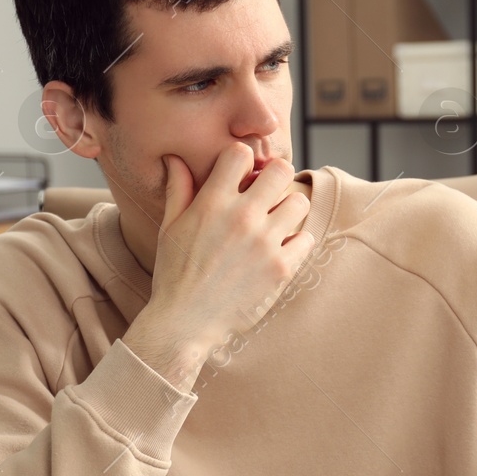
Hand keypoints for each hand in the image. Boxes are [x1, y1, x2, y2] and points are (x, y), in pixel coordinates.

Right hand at [144, 142, 312, 355]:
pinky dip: (296, 242)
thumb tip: (175, 158)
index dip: (242, 161)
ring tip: (274, 222)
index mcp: (213, 202)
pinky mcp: (281, 268)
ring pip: (299, 202)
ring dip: (288, 208)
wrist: (186, 322)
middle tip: (266, 194)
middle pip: (281, 170)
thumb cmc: (174, 274)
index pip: (241, 153)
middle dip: (274, 178)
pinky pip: (306, 238)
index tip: (240, 177)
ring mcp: (265, 243)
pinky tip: (280, 249)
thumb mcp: (170, 227)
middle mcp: (242, 217)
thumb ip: (178, 189)